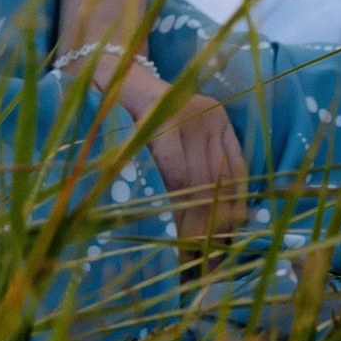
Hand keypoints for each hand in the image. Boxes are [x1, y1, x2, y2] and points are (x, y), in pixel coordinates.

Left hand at [109, 56, 246, 249]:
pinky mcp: (225, 120)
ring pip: (225, 178)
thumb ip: (115, 166)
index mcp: (159, 119)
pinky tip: (235, 227)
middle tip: (204, 269)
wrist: (123, 71)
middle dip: (205, 229)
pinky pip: (238, 165)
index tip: (184, 256)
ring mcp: (213, 117)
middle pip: (205, 184)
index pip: (179, 180)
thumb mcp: (103, 133)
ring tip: (220, 257)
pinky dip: (238, 196)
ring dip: (225, 220)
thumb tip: (119, 219)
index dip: (183, 220)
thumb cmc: (106, 110)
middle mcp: (192, 116)